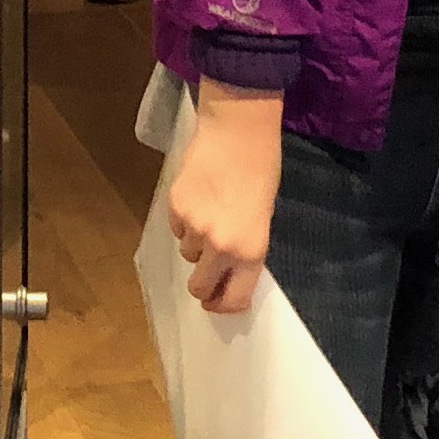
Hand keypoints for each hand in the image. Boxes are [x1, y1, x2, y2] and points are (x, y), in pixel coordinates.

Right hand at [167, 85, 283, 316]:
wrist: (237, 132)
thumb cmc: (261, 170)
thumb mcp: (264, 217)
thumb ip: (246, 247)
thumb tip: (229, 270)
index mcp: (251, 250)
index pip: (233, 299)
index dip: (224, 306)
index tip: (219, 303)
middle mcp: (221, 246)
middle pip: (199, 287)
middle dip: (203, 283)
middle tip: (207, 269)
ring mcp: (194, 228)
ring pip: (187, 254)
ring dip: (195, 245)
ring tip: (208, 215)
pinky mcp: (175, 209)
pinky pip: (176, 230)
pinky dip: (184, 223)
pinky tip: (197, 200)